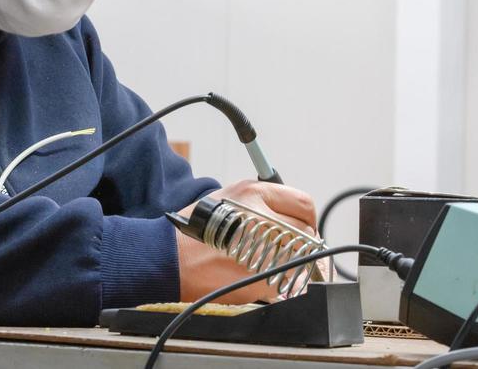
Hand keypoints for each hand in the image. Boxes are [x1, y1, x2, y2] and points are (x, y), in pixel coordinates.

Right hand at [175, 179, 318, 303]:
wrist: (170, 258)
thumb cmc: (197, 229)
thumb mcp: (230, 198)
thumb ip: (264, 203)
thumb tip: (293, 219)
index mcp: (254, 194)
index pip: (304, 204)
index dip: (307, 219)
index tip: (303, 228)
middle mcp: (261, 218)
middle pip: (307, 233)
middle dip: (302, 244)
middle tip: (289, 250)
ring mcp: (262, 249)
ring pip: (301, 260)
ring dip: (294, 265)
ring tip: (273, 266)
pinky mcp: (260, 278)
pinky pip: (288, 283)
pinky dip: (282, 284)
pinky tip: (263, 279)